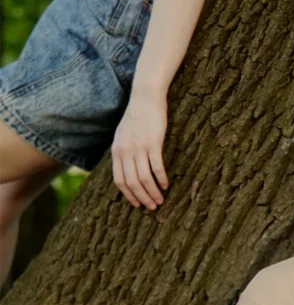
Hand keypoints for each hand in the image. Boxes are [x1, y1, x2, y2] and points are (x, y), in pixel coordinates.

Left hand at [112, 89, 168, 209]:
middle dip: (142, 198)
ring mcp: (138, 147)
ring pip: (144, 178)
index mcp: (117, 151)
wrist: (145, 97)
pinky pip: (156, 167)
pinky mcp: (152, 143)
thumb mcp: (123, 135)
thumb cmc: (137, 116)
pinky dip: (161, 179)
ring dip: (153, 192)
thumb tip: (128, 169)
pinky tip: (166, 185)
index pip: (119, 181)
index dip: (129, 195)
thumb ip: (123, 152)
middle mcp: (125, 151)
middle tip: (152, 207)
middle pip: (132, 183)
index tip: (137, 204)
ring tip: (161, 200)